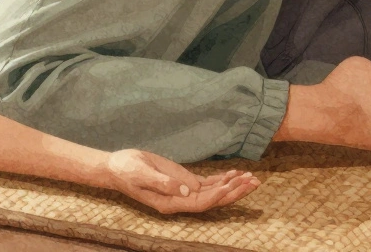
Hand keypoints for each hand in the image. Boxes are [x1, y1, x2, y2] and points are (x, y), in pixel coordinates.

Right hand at [102, 149, 259, 214]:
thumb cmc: (126, 169)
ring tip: (252, 178)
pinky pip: (207, 184)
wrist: (116, 167)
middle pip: (212, 200)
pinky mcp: (183, 182)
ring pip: (213, 193)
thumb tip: (185, 190)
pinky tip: (234, 174)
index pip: (199, 203)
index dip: (217, 195)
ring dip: (232, 186)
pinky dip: (221, 179)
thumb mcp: (140, 174)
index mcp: (170, 203)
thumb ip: (162, 183)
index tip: (232, 185)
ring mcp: (183, 192)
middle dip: (234, 192)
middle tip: (253, 182)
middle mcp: (180, 201)